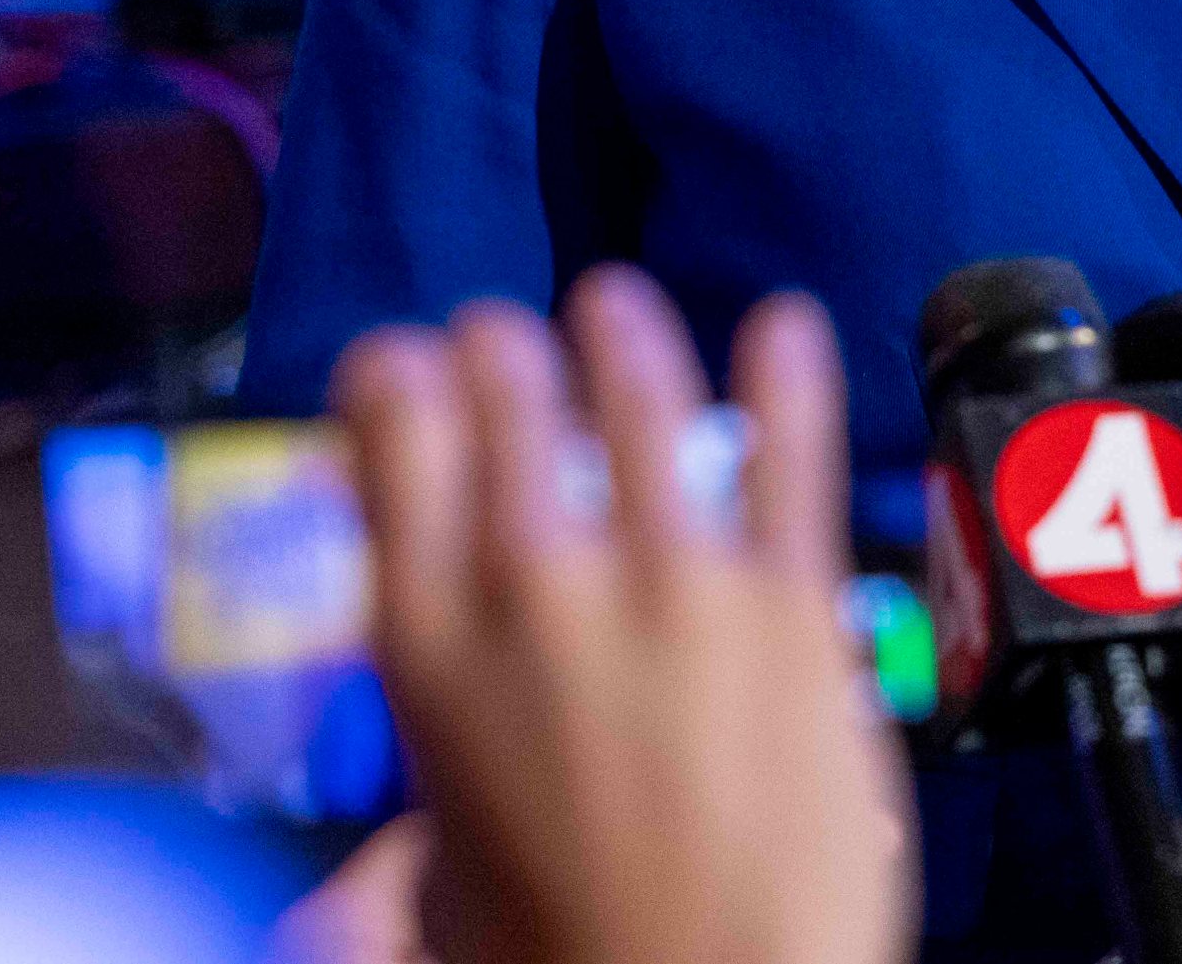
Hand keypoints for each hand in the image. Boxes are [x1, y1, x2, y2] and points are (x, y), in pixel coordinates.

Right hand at [333, 271, 913, 963]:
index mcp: (431, 652)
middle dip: (499, 351)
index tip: (403, 368)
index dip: (393, 382)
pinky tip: (785, 328)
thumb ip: (434, 772)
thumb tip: (418, 767)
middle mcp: (539, 592)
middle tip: (503, 342)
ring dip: (622, 339)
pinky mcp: (790, 607)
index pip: (392, 439)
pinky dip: (788, 380)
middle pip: (507, 398)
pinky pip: (789, 459)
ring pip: (641, 401)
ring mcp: (673, 586)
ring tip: (612, 311)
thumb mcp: (444, 871)